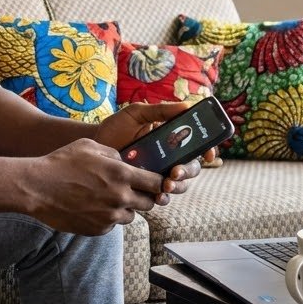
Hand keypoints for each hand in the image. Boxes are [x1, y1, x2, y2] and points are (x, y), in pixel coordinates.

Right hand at [21, 138, 169, 235]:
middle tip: (132, 190)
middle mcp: (119, 197)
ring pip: (130, 216)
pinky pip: (111, 225)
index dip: (159, 182)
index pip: (157, 183)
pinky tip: (90, 206)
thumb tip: (125, 161)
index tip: (157, 182)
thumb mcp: (89, 146)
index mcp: (121, 174)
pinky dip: (106, 217)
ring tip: (105, 197)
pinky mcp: (98, 230)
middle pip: (149, 203)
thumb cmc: (61, 162)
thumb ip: (113, 153)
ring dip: (124, 208)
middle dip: (144, 196)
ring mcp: (109, 217)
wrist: (37, 187)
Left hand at [94, 101, 214, 197]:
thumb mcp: (136, 113)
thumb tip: (187, 106)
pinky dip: (163, 198)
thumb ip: (160, 111)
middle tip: (175, 171)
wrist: (94, 146)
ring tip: (166, 185)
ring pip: (180, 184)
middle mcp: (169, 157)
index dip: (208, 149)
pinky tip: (158, 197)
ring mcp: (158, 173)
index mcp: (171, 138)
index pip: (197, 144)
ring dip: (178, 186)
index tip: (209, 154)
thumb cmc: (116, 127)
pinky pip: (161, 196)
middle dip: (188, 171)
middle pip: (192, 166)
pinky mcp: (146, 187)